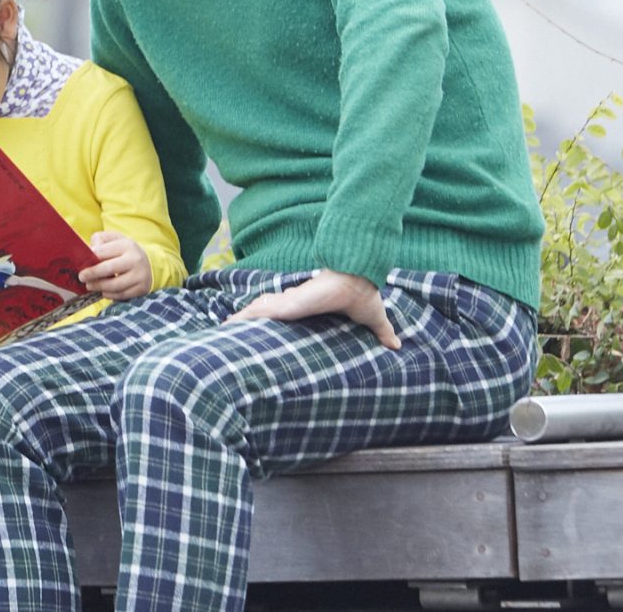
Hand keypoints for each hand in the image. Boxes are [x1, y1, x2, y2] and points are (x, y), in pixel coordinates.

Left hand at [77, 231, 149, 300]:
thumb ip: (100, 241)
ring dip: (99, 287)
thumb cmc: (125, 251)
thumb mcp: (115, 239)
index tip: (81, 265)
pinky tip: (103, 292)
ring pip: (115, 285)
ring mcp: (140, 275)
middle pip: (109, 268)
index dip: (90, 259)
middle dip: (93, 274)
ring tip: (90, 286)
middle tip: (81, 277)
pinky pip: (122, 295)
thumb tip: (89, 252)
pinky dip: (110, 295)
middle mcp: (135, 260)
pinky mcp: (142, 288)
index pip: (104, 252)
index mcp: (127, 245)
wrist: (149, 264)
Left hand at [224, 268, 400, 348]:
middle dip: (250, 319)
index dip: (271, 317)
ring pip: (259, 310)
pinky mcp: (289, 302)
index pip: (284, 312)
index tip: (258, 330)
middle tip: (232, 330)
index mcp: (309, 306)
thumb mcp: (373, 319)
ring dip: (242, 319)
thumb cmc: (364, 293)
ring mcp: (289, 301)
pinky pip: (262, 310)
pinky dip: (246, 316)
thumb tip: (398, 346)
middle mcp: (295, 302)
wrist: (359, 276)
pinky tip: (231, 323)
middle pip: (266, 310)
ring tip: (224, 328)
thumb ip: (382, 332)